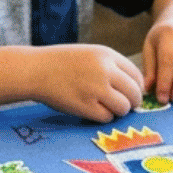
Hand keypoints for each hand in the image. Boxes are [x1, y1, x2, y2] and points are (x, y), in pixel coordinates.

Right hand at [28, 44, 143, 121]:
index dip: (136, 88)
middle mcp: (105, 70)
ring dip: (117, 111)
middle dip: (131, 102)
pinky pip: (107, 117)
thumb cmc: (62, 63)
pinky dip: (102, 117)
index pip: (136, 76)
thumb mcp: (90, 54)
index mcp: (107, 55)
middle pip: (134, 93)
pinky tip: (91, 110)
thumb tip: (134, 87)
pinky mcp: (86, 106)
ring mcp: (96, 89)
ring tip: (104, 107)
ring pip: (123, 107)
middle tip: (122, 106)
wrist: (36, 70)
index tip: (129, 94)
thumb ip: (111, 67)